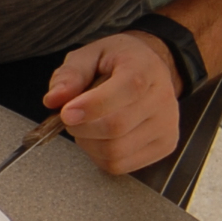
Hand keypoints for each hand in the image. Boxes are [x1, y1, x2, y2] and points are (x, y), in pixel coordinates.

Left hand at [47, 30, 183, 174]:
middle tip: (71, 117)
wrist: (150, 71)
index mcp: (146, 68)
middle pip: (116, 127)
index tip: (66, 113)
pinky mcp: (164, 146)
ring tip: (88, 125)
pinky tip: (100, 139)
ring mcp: (167, 125)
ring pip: (116, 151)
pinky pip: (121, 165)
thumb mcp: (90, 55)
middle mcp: (162, 98)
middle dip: (82, 127)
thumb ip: (71, 74)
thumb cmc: (118, 63)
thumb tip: (54, 99)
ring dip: (89, 143)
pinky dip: (100, 156)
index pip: (127, 89)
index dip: (92, 106)